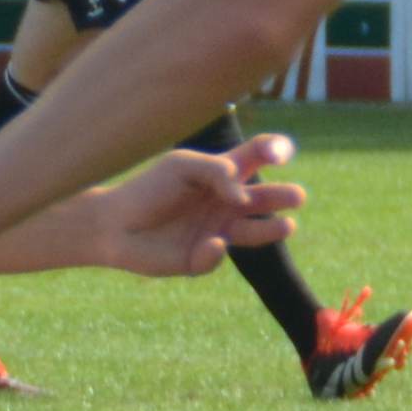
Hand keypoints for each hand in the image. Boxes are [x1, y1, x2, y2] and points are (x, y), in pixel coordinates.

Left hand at [85, 133, 304, 278]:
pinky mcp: (200, 258)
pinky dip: (215, 250)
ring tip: (288, 226)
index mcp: (222, 174)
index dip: (273, 151)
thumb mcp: (183, 166)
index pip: (255, 158)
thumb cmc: (148, 188)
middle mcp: (224, 203)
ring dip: (270, 229)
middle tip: (298, 197)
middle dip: (281, 197)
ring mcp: (216, 231)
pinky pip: (216, 255)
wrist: (113, 224)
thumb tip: (242, 196)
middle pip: (262, 199)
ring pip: (251, 232)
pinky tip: (210, 242)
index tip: (281, 152)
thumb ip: (217, 171)